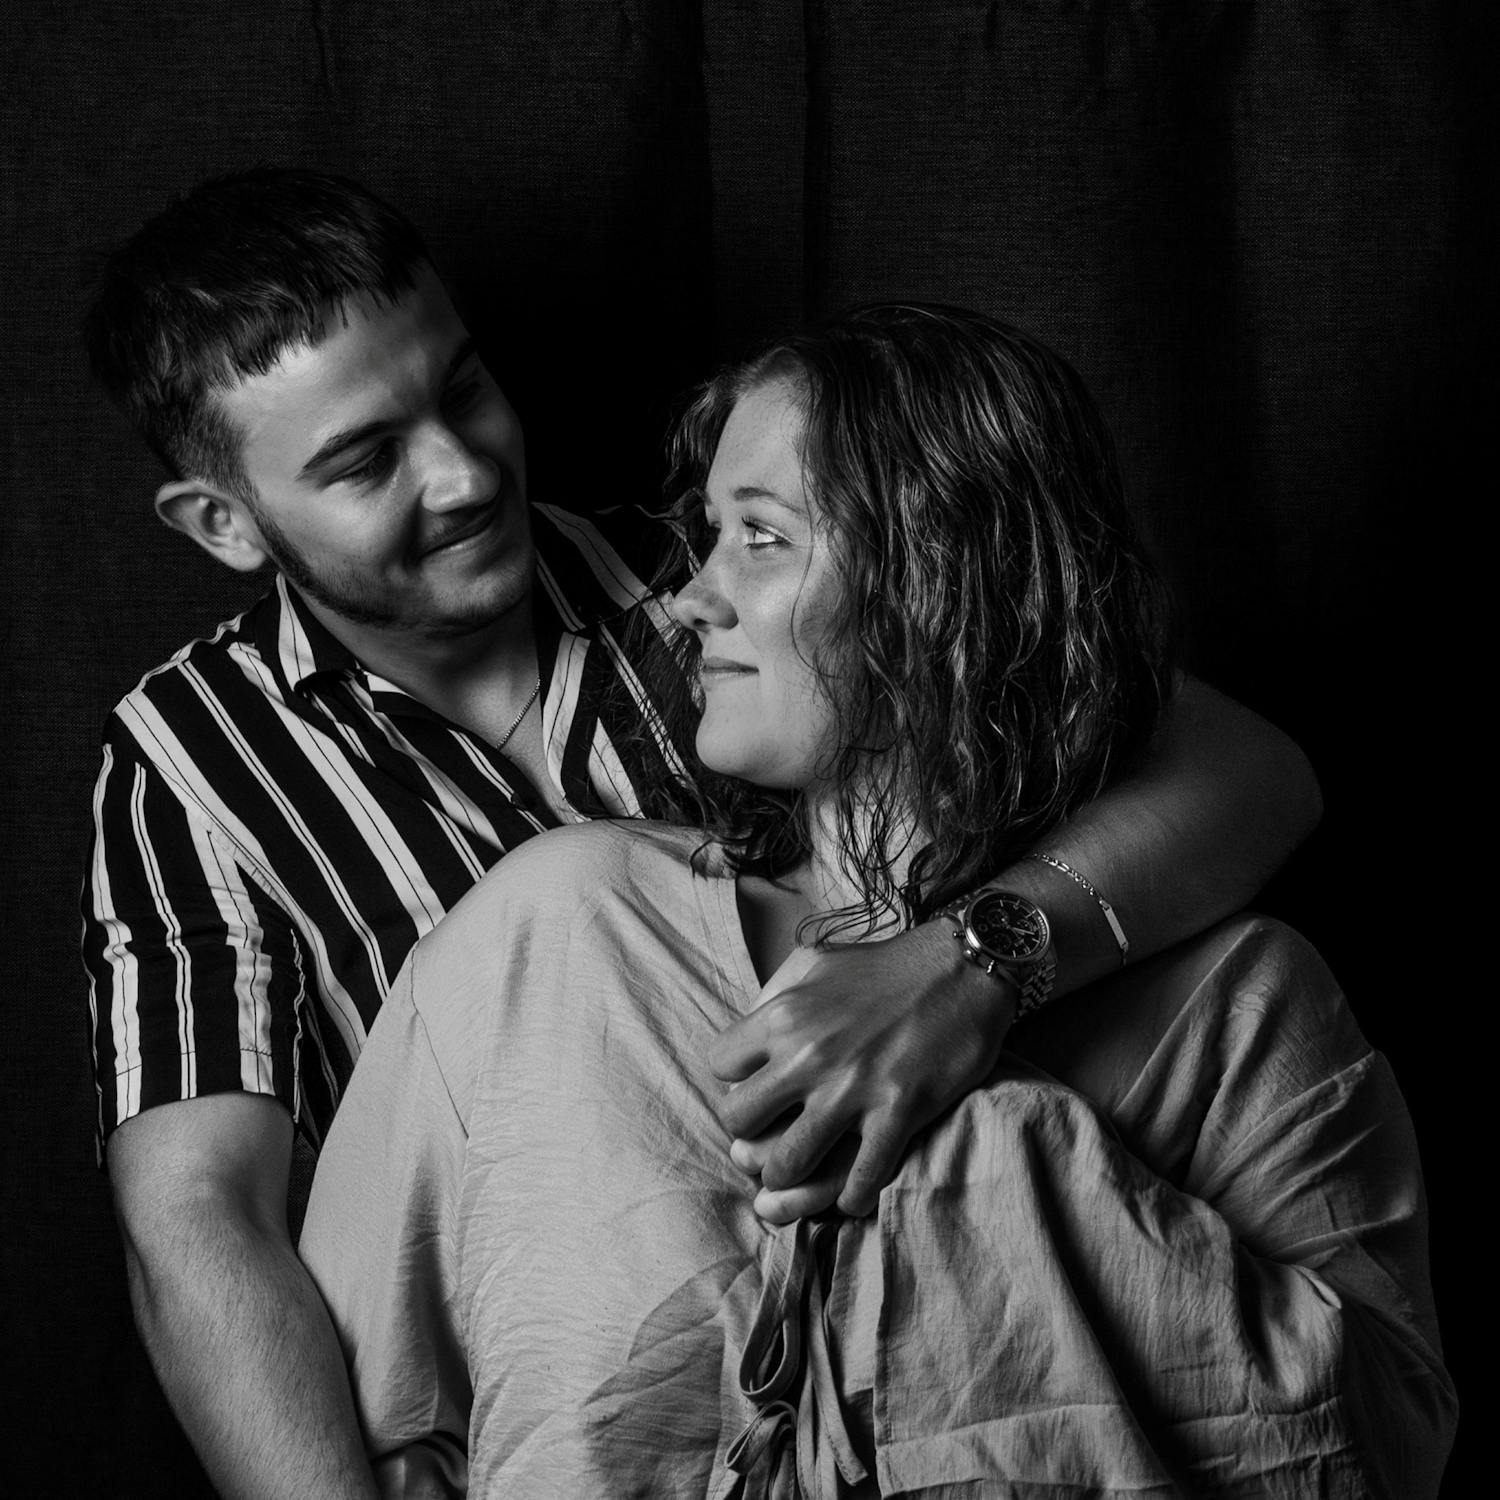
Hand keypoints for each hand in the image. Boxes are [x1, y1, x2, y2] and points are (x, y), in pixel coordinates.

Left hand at [710, 922, 1015, 1223]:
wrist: (961, 970)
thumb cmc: (886, 968)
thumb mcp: (815, 962)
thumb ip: (774, 993)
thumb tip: (748, 1026)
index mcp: (784, 1015)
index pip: (720, 1065)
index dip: (735, 1080)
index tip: (758, 1088)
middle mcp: (808, 1054)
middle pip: (739, 1120)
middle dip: (749, 1133)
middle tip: (771, 1134)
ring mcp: (852, 1088)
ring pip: (787, 1164)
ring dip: (788, 1177)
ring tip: (800, 1173)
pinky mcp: (897, 1113)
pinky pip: (859, 1179)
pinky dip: (851, 1196)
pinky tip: (852, 1193)